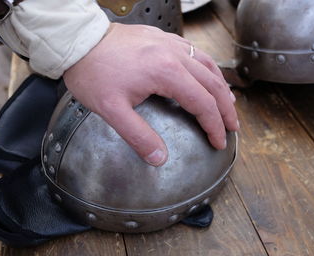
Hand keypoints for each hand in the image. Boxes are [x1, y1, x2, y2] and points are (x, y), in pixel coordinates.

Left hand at [63, 23, 238, 165]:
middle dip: (226, 109)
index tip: (219, 140)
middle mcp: (174, 55)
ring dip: (222, 87)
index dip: (214, 125)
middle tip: (233, 126)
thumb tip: (159, 157)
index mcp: (166, 73)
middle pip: (213, 84)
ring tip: (230, 104)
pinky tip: (209, 75)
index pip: (203, 103)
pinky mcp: (163, 39)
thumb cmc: (93, 72)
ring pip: (208, 65)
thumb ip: (138, 136)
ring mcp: (170, 44)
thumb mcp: (112, 110)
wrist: (80, 41)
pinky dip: (208, 68)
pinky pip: (195, 52)